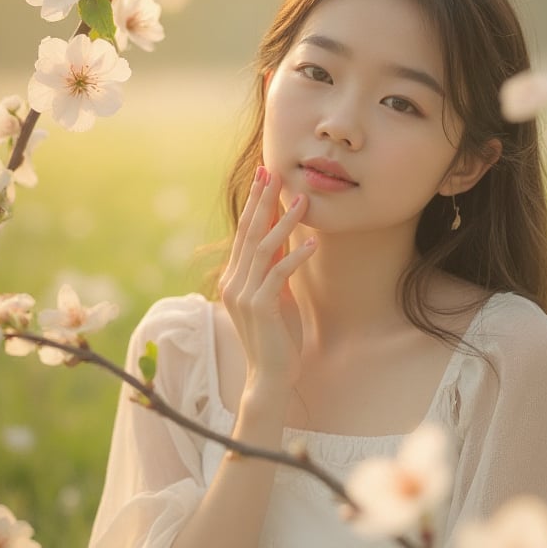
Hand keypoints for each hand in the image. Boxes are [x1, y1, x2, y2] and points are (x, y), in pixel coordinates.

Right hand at [218, 166, 315, 393]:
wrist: (271, 376)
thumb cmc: (277, 336)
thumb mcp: (277, 294)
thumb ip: (275, 266)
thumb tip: (284, 233)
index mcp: (235, 277)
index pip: (245, 232)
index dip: (255, 203)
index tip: (265, 175)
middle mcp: (234, 282)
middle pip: (249, 233)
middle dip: (262, 201)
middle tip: (273, 171)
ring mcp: (244, 295)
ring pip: (263, 249)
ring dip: (284, 223)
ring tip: (303, 201)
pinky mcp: (260, 308)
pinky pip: (278, 274)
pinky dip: (295, 256)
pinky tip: (312, 243)